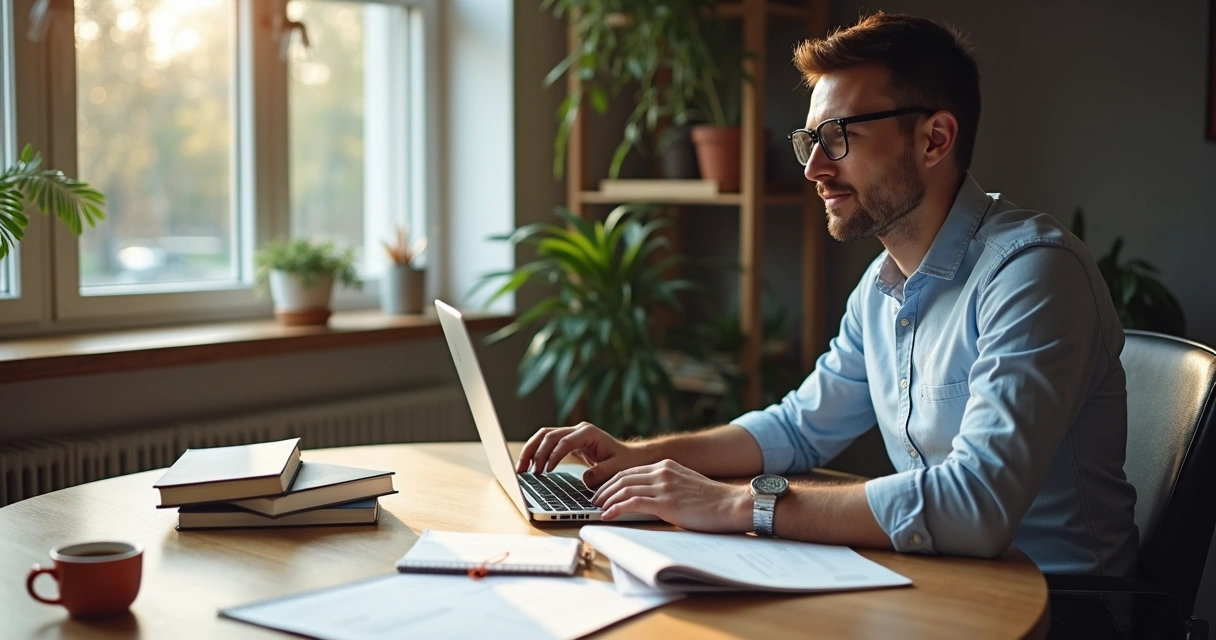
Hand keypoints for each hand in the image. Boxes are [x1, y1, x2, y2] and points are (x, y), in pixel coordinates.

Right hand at [516, 422, 647, 487]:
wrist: (630, 456)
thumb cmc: (625, 461)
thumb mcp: (617, 469)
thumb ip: (602, 473)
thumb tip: (585, 479)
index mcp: (588, 433)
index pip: (564, 440)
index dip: (552, 455)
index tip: (546, 471)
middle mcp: (578, 430)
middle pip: (548, 434)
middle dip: (535, 452)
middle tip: (527, 471)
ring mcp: (571, 434)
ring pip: (543, 436)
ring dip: (530, 450)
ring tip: (520, 468)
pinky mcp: (568, 442)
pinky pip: (547, 443)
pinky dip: (535, 452)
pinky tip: (528, 466)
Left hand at [593, 459, 752, 532]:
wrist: (732, 504)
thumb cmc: (713, 501)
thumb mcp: (686, 484)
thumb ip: (668, 486)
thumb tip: (652, 499)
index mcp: (667, 465)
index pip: (630, 470)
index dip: (612, 481)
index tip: (603, 491)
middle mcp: (662, 471)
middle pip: (622, 477)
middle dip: (605, 490)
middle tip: (594, 501)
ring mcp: (663, 486)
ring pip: (624, 489)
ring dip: (607, 500)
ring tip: (597, 509)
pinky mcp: (665, 502)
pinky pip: (632, 503)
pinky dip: (616, 509)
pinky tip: (608, 516)